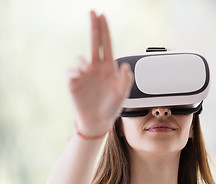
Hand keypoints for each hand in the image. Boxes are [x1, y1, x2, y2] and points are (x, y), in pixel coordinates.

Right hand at [67, 11, 132, 136]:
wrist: (97, 121)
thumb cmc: (111, 108)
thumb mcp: (122, 94)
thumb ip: (126, 80)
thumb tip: (125, 66)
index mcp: (109, 68)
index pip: (107, 45)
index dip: (104, 30)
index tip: (102, 16)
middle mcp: (96, 68)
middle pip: (95, 43)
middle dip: (94, 27)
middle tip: (92, 12)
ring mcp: (85, 74)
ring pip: (81, 58)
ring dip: (84, 60)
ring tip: (87, 68)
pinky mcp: (74, 82)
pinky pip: (71, 71)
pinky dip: (74, 71)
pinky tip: (79, 75)